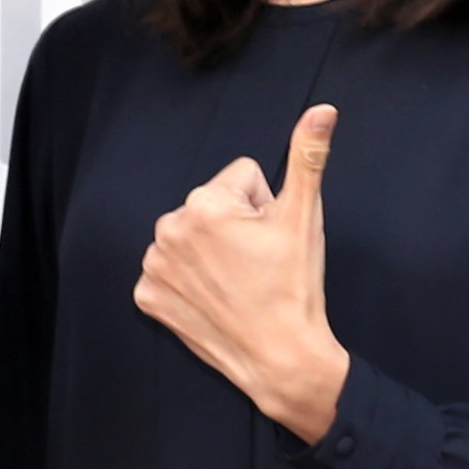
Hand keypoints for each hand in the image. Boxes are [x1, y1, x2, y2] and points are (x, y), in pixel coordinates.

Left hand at [134, 104, 346, 441]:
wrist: (280, 359)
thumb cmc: (294, 287)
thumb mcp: (304, 217)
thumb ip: (308, 156)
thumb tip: (322, 109)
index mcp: (205, 202)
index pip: (241, 179)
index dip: (264, 207)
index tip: (270, 241)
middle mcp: (169, 228)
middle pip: (212, 206)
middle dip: (234, 228)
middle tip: (256, 265)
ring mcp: (153, 266)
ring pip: (190, 237)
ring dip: (211, 253)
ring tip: (237, 283)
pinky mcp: (146, 297)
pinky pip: (168, 273)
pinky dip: (188, 283)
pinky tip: (213, 300)